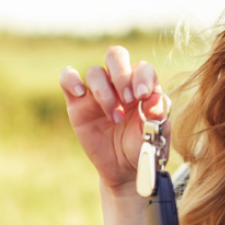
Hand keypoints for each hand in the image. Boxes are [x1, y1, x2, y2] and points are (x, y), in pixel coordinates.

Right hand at [60, 46, 170, 191]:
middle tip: (128, 99)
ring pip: (95, 72)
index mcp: (141, 85)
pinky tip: (80, 94)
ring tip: (114, 118)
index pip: (141, 67)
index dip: (141, 77)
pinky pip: (67, 79)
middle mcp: (118, 83)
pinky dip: (71, 80)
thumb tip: (153, 96)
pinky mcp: (77, 103)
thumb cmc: (142, 147)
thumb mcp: (156, 133)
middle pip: (115, 56)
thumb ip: (157, 114)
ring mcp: (96, 92)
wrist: (123, 169)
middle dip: (121, 74)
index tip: (142, 96)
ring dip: (104, 92)